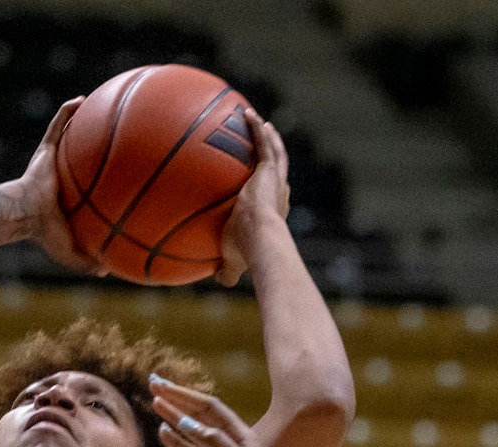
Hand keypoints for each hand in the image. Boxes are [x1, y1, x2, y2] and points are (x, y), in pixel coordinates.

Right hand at [10, 97, 104, 276]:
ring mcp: (51, 162)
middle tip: (118, 137)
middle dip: (95, 146)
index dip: (99, 180)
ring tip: (102, 107)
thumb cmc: (43, 233)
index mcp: (68, 198)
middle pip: (80, 158)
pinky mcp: (44, 151)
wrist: (22, 214)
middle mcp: (61, 176)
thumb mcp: (71, 253)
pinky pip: (56, 126)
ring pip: (69, 136)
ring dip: (80, 122)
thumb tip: (109, 271)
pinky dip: (66, 112)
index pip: (86, 188)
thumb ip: (88, 263)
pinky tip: (81, 99)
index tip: (119, 175)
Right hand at [149, 377, 293, 446]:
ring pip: (192, 432)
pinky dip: (176, 442)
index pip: (208, 407)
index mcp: (239, 435)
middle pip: (199, 415)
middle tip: (154, 386)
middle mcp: (229, 442)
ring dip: (174, 418)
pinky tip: (163, 432)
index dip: (185, 395)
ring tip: (155, 404)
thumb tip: (186, 422)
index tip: (163, 387)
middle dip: (177, 400)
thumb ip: (213, 441)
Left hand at [215, 109, 289, 287]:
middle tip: (266, 141)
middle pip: (279, 168)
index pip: (276, 194)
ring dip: (267, 136)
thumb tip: (218, 281)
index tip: (265, 178)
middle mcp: (279, 193)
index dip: (273, 185)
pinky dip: (256, 128)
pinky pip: (262, 143)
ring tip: (258, 121)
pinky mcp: (269, 170)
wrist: (259, 241)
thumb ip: (227, 270)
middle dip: (273, 153)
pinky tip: (247, 114)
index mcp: (274, 211)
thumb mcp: (233, 262)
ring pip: (274, 151)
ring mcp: (276, 180)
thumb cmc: (247, 254)